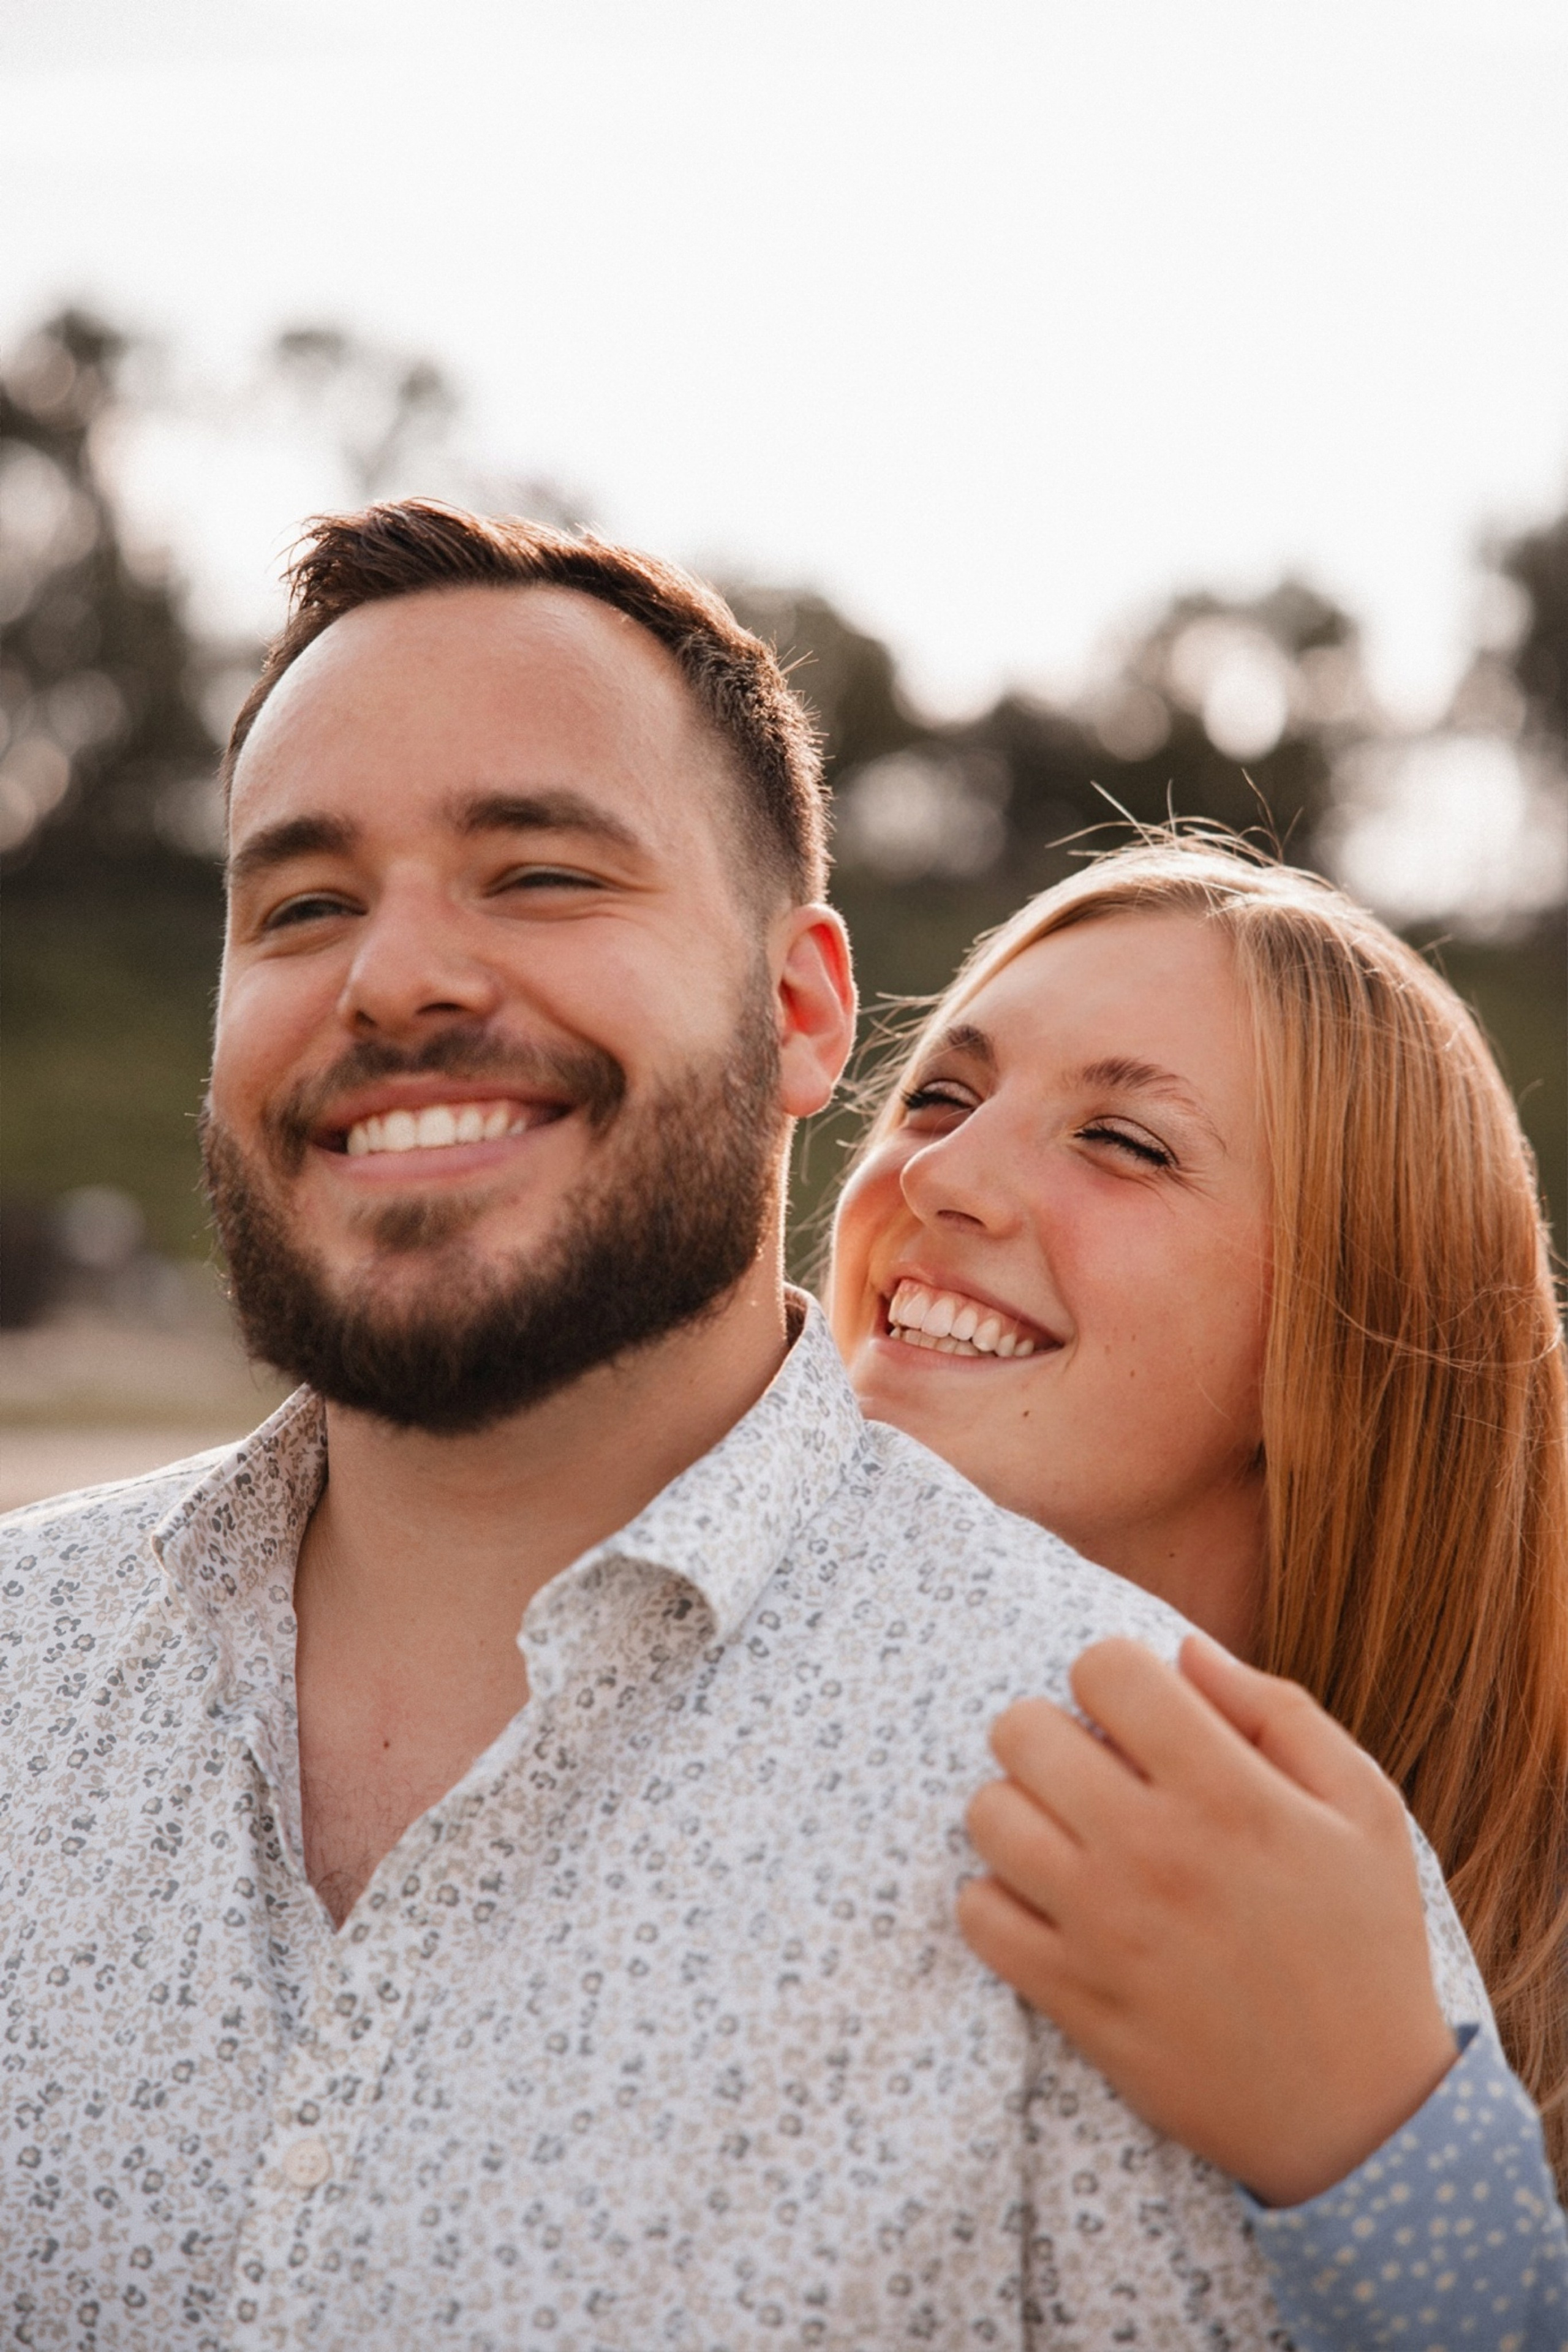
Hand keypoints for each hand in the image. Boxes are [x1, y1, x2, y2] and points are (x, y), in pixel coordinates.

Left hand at [957, 1634, 1459, 2206]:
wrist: (1359, 2115)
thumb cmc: (1365, 1945)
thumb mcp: (1365, 1809)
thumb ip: (1277, 1711)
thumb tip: (1184, 1649)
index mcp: (1228, 1793)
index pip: (1104, 1667)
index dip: (1115, 1677)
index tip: (1141, 1719)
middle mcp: (1153, 1851)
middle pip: (1021, 1729)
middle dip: (1051, 1732)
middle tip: (1093, 1772)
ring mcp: (1104, 1929)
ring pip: (987, 1815)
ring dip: (1019, 1812)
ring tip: (1067, 1836)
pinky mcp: (1073, 1999)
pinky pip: (978, 1914)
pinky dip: (998, 1900)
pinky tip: (1049, 1905)